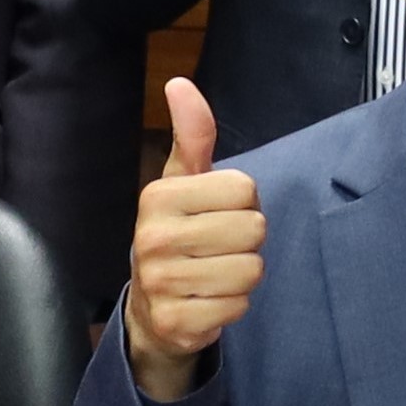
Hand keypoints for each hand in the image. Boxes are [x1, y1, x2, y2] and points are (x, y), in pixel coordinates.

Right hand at [124, 82, 267, 399]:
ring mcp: (161, 283)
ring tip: (213, 273)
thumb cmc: (178, 233)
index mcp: (158, 197)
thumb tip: (180, 83)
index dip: (243, 203)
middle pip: (254, 229)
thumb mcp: (183, 182)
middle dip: (246, 240)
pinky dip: (232, 305)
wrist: (151, 308)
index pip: (246, 189)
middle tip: (217, 247)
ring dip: (243, 274)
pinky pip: (239, 306)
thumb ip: (192, 136)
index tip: (216, 213)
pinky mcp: (176, 322)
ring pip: (251, 270)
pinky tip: (207, 300)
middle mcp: (153, 238)